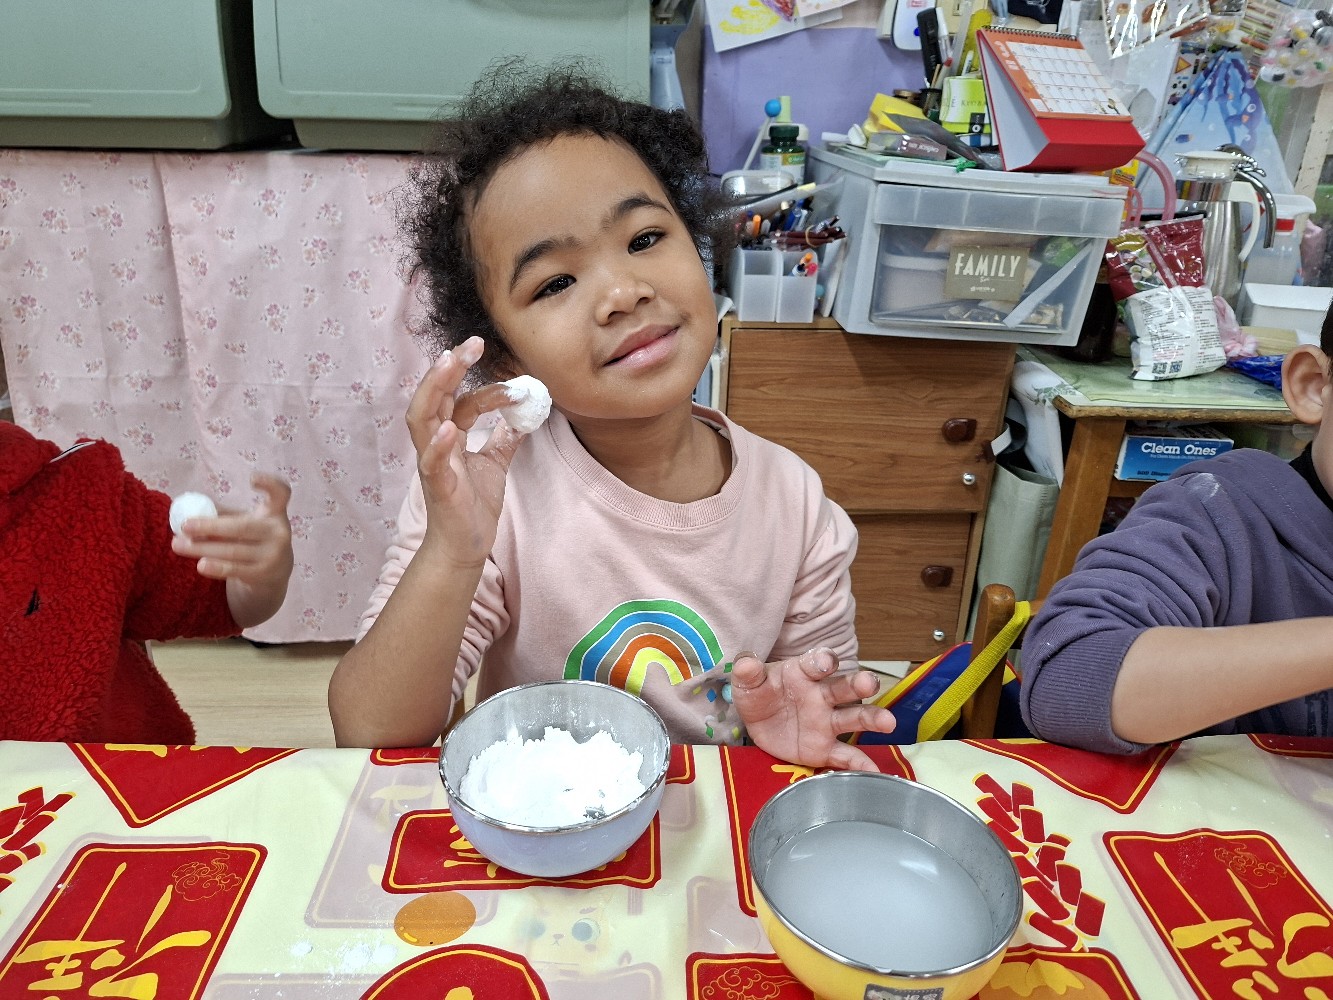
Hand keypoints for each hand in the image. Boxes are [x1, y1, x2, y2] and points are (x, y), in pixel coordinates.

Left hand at [172, 473, 293, 626]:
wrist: (274, 572)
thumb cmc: (253, 539)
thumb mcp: (246, 522)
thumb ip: (224, 515)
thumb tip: (189, 508)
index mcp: (274, 512)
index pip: (281, 493)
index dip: (270, 484)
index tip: (252, 479)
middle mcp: (279, 532)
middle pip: (242, 527)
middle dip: (210, 526)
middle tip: (184, 526)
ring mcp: (274, 554)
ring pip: (233, 550)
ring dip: (203, 548)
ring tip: (177, 545)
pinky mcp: (264, 573)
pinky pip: (236, 569)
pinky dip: (217, 567)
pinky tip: (200, 565)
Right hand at [405, 337, 524, 567]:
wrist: (466, 546)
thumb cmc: (473, 505)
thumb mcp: (494, 464)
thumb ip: (505, 438)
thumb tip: (525, 414)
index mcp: (449, 437)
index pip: (461, 401)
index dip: (486, 387)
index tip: (516, 382)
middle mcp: (435, 444)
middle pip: (434, 396)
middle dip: (450, 367)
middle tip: (473, 342)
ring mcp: (432, 463)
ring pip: (421, 419)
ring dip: (434, 389)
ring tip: (449, 364)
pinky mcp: (437, 487)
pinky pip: (431, 463)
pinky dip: (438, 444)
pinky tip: (450, 429)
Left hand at [731, 648, 895, 771]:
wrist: (759, 720)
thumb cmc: (759, 693)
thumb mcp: (747, 682)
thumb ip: (748, 672)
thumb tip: (747, 664)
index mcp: (803, 674)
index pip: (816, 663)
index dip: (822, 661)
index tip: (826, 664)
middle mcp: (821, 695)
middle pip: (844, 688)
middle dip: (858, 684)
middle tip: (869, 683)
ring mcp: (826, 722)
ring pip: (853, 718)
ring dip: (871, 719)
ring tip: (888, 722)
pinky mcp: (824, 748)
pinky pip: (845, 756)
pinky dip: (860, 764)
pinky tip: (874, 771)